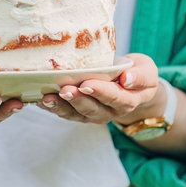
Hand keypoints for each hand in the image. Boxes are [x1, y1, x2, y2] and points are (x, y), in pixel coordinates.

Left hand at [37, 53, 161, 123]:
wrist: (130, 85)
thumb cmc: (137, 74)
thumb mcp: (147, 71)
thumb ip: (141, 77)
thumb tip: (127, 79)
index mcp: (127, 101)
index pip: (114, 98)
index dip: (100, 92)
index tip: (87, 84)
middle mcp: (108, 112)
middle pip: (91, 109)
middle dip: (77, 100)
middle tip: (65, 89)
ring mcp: (92, 114)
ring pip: (74, 114)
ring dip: (60, 106)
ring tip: (47, 97)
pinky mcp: (78, 113)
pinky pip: (63, 112)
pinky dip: (50, 107)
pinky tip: (38, 98)